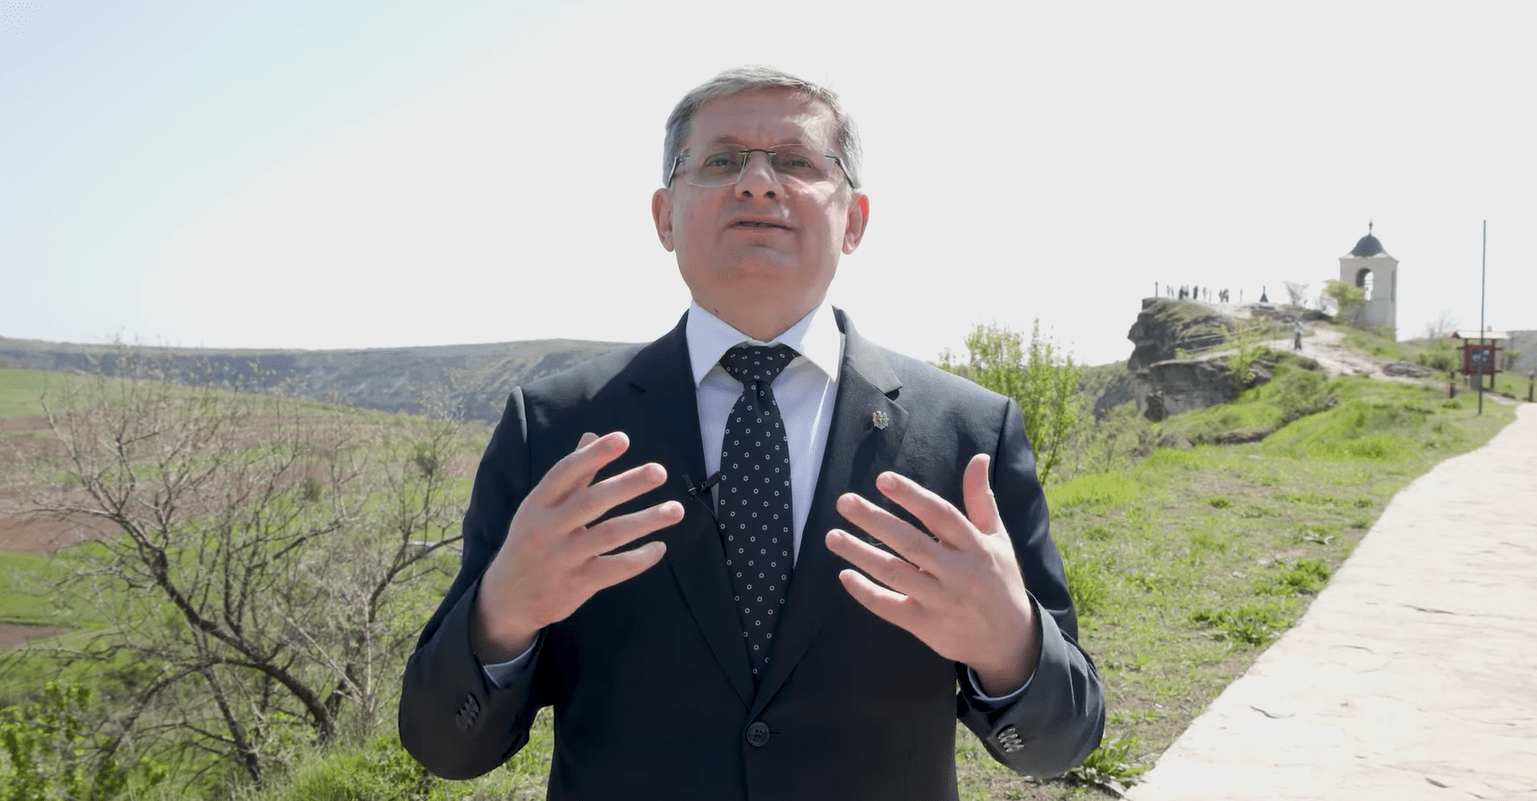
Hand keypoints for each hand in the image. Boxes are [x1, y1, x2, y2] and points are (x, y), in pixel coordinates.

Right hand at [472, 431, 684, 661]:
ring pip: (609, 535)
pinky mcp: (576, 585)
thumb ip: (571, 475)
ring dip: (646, 521)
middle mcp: (546, 529)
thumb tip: (591, 435)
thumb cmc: (532, 540)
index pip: (565, 473)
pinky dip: (640, 558)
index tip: (623, 439)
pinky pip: (615, 569)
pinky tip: (659, 547)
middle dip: (628, 484)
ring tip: (676, 510)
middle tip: (660, 471)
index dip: (593, 455)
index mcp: (536, 504)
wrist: (508, 598)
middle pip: (591, 502)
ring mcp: (561, 559)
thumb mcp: (541, 507)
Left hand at [825, 453, 1039, 695]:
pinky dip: (866, 592)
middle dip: (875, 521)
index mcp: (976, 547)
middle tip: (844, 502)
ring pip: (895, 574)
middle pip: (911, 543)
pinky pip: (890, 608)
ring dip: (860, 554)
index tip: (883, 480)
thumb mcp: (997, 539)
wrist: (1009, 641)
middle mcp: (958, 573)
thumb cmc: (999, 580)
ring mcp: (941, 602)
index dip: (911, 496)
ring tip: (832, 536)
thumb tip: (978, 457)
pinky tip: (845, 574)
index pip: (940, 515)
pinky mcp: (926, 626)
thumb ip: (981, 499)